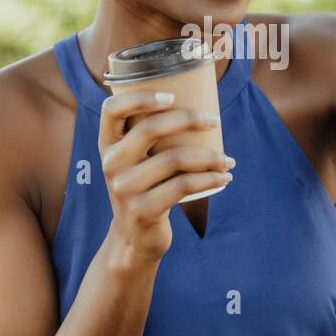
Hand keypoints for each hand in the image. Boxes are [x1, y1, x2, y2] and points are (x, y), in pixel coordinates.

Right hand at [98, 90, 234, 261]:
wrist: (134, 240)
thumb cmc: (145, 189)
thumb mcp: (136, 163)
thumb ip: (150, 138)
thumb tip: (198, 104)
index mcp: (107, 145)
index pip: (112, 110)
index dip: (140, 98)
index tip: (172, 95)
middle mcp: (110, 164)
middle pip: (149, 129)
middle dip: (189, 119)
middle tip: (214, 121)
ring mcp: (124, 189)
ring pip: (174, 159)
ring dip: (209, 157)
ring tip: (227, 160)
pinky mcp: (142, 210)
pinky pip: (183, 186)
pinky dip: (209, 179)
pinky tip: (223, 178)